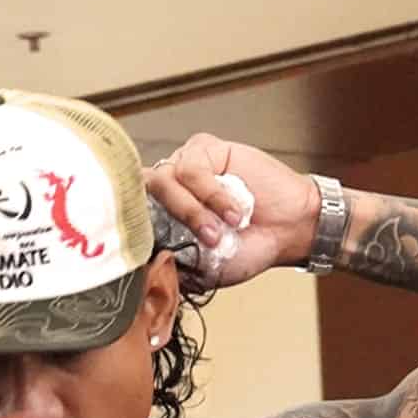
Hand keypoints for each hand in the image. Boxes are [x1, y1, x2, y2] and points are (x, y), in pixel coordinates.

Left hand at [146, 134, 319, 286]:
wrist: (287, 230)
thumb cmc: (248, 248)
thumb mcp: (204, 268)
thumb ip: (174, 263)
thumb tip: (146, 264)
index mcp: (161, 217)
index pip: (129, 216)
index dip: (133, 230)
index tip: (144, 249)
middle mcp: (168, 189)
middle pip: (143, 197)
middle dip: (172, 224)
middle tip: (207, 241)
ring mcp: (184, 166)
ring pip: (166, 182)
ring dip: (195, 211)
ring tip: (224, 228)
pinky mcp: (205, 149)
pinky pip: (192, 168)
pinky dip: (213, 194)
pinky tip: (234, 211)